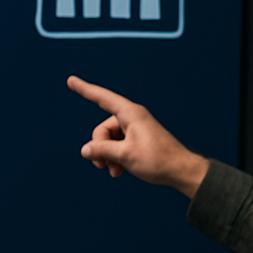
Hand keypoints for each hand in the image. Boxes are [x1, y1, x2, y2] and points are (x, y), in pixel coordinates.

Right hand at [66, 75, 208, 196]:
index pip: (102, 98)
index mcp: (130, 114)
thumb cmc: (159, 160)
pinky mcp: (139, 140)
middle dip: (100, 147)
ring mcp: (136, 129)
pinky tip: (119, 170)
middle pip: (103, 128)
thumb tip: (85, 150)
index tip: (71, 81)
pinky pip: (119, 145)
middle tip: (102, 165)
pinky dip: (116, 157)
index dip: (85, 89)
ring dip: (108, 156)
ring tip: (115, 171)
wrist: (181, 171)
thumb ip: (102, 150)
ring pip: (110, 140)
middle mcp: (133, 118)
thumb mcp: (125, 156)